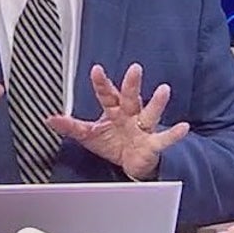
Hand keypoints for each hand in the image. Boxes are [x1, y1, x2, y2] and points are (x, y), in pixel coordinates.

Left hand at [46, 63, 189, 179]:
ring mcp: (143, 128)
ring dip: (157, 102)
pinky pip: (164, 138)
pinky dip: (174, 133)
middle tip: (135, 69)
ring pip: (150, 113)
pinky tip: (183, 127)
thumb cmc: (113, 143)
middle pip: (131, 97)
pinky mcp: (152, 144)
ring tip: (164, 90)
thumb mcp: (89, 135)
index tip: (96, 70)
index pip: (107, 93)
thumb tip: (50, 119)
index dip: (101, 82)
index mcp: (114, 110)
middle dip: (132, 84)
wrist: (131, 164)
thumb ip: (71, 126)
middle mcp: (130, 115)